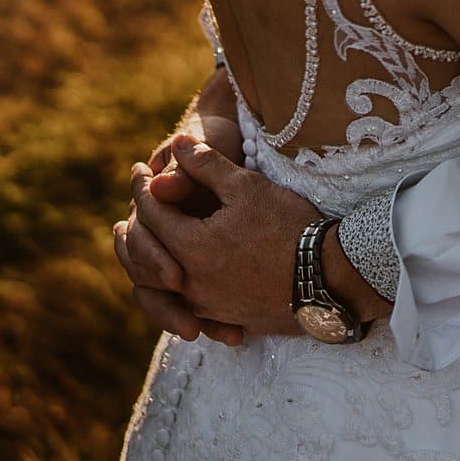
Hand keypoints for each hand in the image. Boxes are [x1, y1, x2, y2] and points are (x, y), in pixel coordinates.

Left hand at [128, 135, 318, 336]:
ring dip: (149, 264)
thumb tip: (177, 143)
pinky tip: (181, 282)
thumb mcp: (246, 186)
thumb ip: (206, 165)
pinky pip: (186, 307)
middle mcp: (190, 281)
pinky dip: (174, 291)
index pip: (151, 213)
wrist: (327, 279)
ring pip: (160, 288)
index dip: (141, 186)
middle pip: (145, 256)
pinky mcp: (226, 317)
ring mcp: (207, 305)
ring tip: (149, 247)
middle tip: (132, 210)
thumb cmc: (287, 227)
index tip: (139, 169)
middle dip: (136, 229)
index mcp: (189, 246)